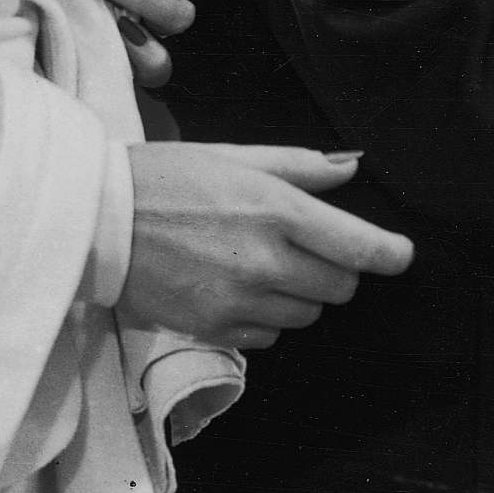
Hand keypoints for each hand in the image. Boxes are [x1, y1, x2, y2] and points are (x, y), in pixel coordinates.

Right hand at [119, 139, 410, 350]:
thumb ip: (299, 166)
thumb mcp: (234, 157)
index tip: (399, 256)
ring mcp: (240, 299)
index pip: (360, 246)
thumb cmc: (163, 179)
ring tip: (260, 265)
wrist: (94, 222)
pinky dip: (265, 316)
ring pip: (308, 314)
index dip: (390, 255)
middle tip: (304, 248)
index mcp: (276, 209)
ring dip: (300, 295)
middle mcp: (265, 259)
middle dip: (334, 269)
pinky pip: (269, 335)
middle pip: (340, 286)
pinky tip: (235, 288)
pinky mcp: (214, 328)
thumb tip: (351, 169)